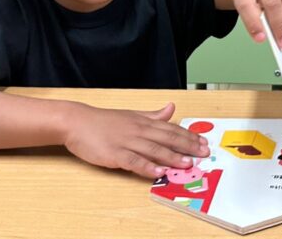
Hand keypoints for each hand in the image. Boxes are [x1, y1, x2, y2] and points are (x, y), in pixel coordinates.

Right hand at [62, 101, 208, 178]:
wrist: (78, 122)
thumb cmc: (104, 121)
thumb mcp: (132, 114)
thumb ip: (153, 115)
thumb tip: (171, 108)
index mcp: (144, 122)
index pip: (171, 129)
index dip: (189, 136)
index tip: (203, 142)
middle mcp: (138, 130)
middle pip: (167, 138)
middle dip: (187, 146)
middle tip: (203, 153)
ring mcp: (127, 142)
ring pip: (153, 150)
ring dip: (172, 157)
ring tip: (187, 163)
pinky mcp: (114, 154)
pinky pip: (133, 161)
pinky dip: (147, 167)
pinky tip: (158, 172)